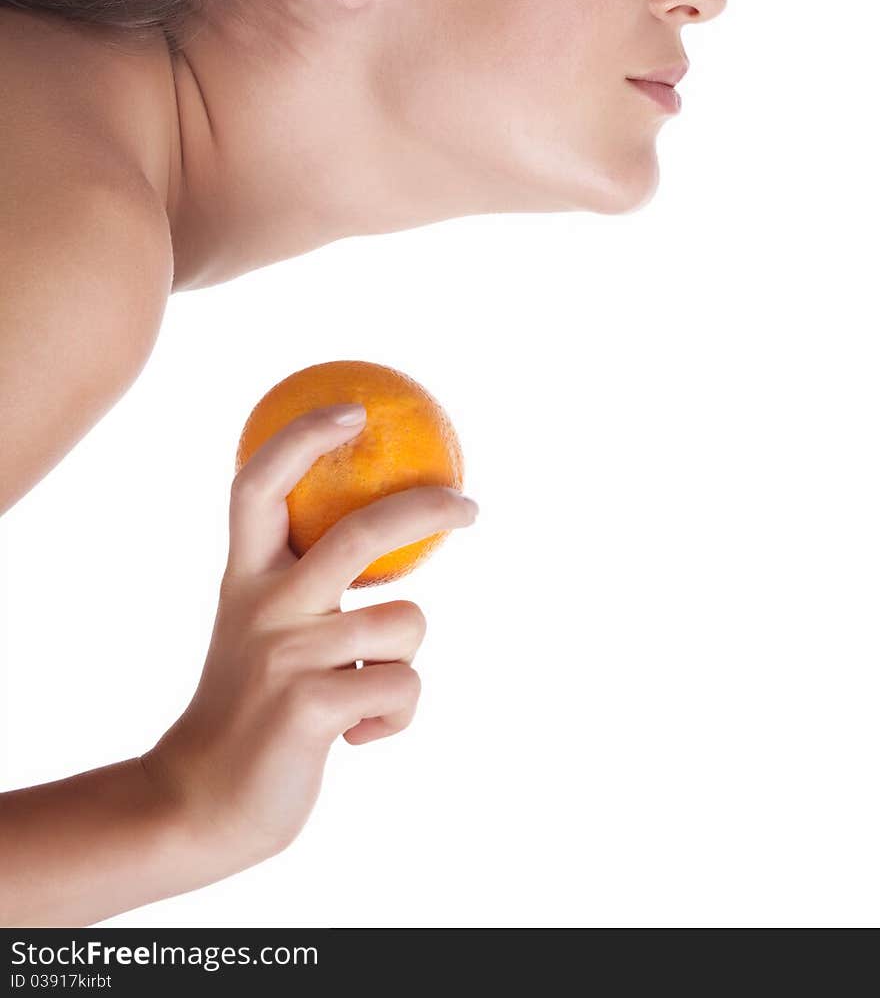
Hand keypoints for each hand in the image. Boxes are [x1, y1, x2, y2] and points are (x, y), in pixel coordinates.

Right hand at [140, 404, 477, 871]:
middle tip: (468, 505)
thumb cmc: (249, 705)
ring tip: (360, 692)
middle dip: (424, 508)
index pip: (258, 485)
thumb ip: (302, 578)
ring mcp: (285, 656)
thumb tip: (388, 526)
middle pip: (357, 534)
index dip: (302, 438)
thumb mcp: (261, 625)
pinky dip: (395, 714)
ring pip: (404, 626)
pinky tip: (354, 734)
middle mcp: (262, 606)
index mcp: (245, 578)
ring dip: (403, 661)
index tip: (352, 409)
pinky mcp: (311, 708)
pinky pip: (403, 687)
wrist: (200, 801)